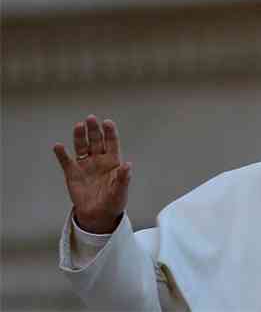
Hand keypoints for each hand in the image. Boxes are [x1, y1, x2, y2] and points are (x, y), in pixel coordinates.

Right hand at [53, 115, 131, 233]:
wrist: (98, 215)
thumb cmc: (113, 201)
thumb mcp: (121, 191)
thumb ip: (124, 178)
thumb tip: (128, 164)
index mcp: (113, 161)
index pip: (112, 143)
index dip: (110, 132)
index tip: (107, 122)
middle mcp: (99, 160)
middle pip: (96, 141)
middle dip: (94, 130)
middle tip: (91, 118)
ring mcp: (85, 165)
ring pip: (82, 147)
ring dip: (80, 136)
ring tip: (79, 126)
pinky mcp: (73, 174)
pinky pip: (66, 161)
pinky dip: (62, 154)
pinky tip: (58, 146)